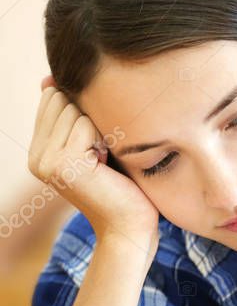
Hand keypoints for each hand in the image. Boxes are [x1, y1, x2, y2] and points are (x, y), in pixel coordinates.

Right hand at [28, 76, 159, 249]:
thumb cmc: (124, 184)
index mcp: (40, 151)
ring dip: (99, 127)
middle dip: (91, 116)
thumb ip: (74, 117)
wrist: (131, 226)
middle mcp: (37, 157)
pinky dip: (104, 137)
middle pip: (61, 100)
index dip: (83, 108)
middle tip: (104, 152)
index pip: (52, 99)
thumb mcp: (96, 145)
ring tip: (106, 159)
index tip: (99, 141)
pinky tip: (107, 163)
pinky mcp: (62, 164)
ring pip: (73, 109)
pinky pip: (84, 124)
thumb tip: (49, 79)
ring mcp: (46, 161)